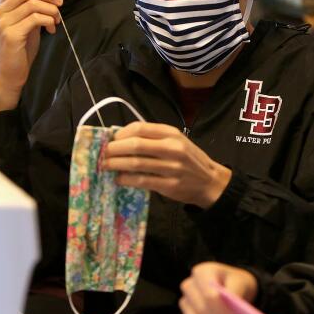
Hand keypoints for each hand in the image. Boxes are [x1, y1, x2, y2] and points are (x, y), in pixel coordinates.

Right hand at [0, 0, 61, 110]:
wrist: (10, 75)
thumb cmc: (21, 49)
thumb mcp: (26, 23)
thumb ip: (33, 8)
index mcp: (1, 6)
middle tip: (59, 5)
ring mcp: (2, 23)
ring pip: (32, 2)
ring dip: (50, 9)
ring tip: (56, 20)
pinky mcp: (11, 35)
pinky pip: (35, 18)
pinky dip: (48, 20)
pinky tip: (51, 29)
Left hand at [102, 122, 231, 207]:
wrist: (210, 181)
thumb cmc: (189, 160)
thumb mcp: (177, 141)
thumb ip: (154, 138)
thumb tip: (121, 139)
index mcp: (172, 134)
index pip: (140, 128)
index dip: (121, 134)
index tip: (111, 140)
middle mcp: (172, 148)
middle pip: (136, 145)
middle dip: (114, 149)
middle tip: (103, 154)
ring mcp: (172, 167)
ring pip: (136, 163)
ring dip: (116, 164)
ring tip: (106, 166)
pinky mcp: (169, 185)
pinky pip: (142, 181)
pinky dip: (127, 179)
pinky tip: (119, 179)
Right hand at [179, 262, 258, 313]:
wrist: (235, 291)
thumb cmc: (238, 285)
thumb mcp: (243, 283)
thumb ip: (236, 294)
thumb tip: (231, 312)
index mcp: (201, 272)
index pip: (210, 298)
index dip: (226, 313)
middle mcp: (189, 286)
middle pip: (203, 313)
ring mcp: (184, 304)